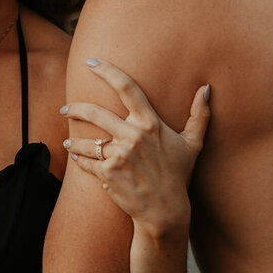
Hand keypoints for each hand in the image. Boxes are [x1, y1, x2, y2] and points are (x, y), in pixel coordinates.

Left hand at [63, 61, 210, 236]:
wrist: (165, 211)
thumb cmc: (178, 175)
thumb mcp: (193, 144)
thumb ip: (200, 115)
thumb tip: (207, 88)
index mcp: (151, 124)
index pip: (127, 88)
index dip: (106, 71)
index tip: (91, 62)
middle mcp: (134, 136)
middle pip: (95, 112)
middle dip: (75, 108)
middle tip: (65, 108)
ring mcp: (120, 156)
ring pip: (86, 141)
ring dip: (73, 139)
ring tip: (69, 141)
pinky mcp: (108, 174)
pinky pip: (86, 162)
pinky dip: (79, 159)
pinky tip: (76, 157)